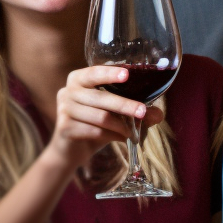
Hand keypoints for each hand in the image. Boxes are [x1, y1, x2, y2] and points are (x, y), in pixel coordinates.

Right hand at [42, 65, 165, 170]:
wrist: (70, 149)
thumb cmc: (94, 123)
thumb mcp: (113, 114)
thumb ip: (133, 110)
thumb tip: (158, 114)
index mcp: (78, 79)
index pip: (94, 72)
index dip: (109, 73)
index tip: (126, 74)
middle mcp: (67, 91)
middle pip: (100, 97)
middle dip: (124, 105)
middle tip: (143, 112)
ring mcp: (64, 109)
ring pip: (100, 117)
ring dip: (121, 126)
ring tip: (133, 132)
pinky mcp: (64, 128)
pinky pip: (94, 131)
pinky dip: (112, 136)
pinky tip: (121, 139)